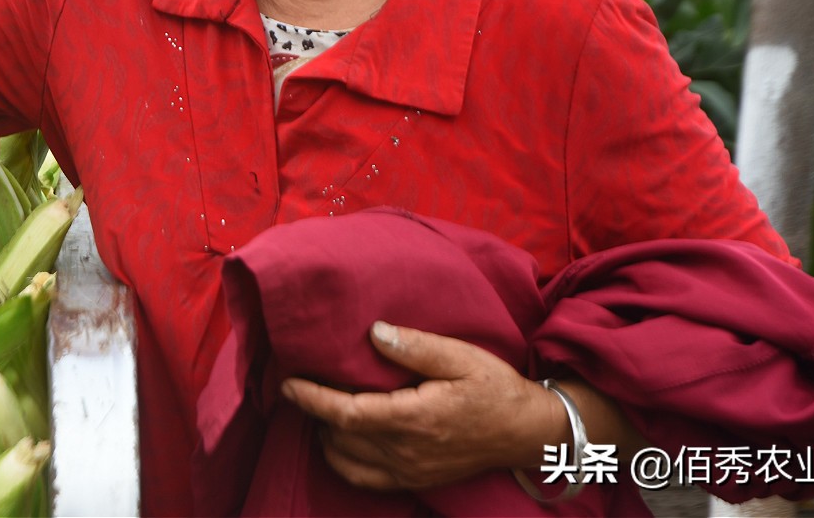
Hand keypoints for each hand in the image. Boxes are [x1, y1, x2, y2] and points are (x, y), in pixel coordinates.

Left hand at [280, 320, 561, 492]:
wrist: (526, 432)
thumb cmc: (494, 388)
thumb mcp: (461, 357)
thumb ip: (416, 346)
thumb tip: (374, 333)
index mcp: (415, 418)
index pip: (347, 413)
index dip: (312, 399)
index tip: (287, 383)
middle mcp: (408, 450)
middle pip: (340, 438)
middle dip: (314, 413)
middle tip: (302, 385)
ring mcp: (410, 470)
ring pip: (346, 461)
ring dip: (326, 435)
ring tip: (320, 407)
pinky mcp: (414, 480)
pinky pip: (364, 480)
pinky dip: (342, 460)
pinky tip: (339, 438)